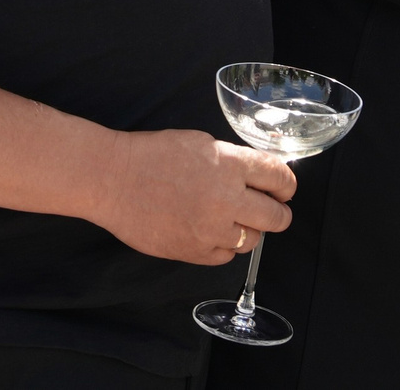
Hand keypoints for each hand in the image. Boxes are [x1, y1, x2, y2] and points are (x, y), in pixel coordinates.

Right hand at [88, 127, 294, 265]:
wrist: (112, 179)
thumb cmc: (151, 155)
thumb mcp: (200, 143)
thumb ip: (233, 161)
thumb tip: (260, 176)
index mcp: (229, 165)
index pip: (280, 178)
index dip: (287, 185)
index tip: (284, 189)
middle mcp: (226, 199)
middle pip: (278, 217)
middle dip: (277, 212)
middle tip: (269, 209)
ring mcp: (211, 229)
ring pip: (253, 240)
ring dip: (247, 229)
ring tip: (229, 218)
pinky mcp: (195, 252)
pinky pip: (226, 255)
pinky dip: (222, 244)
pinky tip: (208, 230)